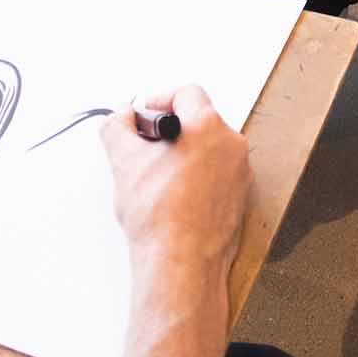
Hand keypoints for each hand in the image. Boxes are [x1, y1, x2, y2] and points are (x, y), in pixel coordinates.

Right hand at [100, 86, 249, 278]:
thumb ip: (117, 127)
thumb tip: (120, 118)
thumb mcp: (123, 161)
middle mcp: (232, 146)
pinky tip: (173, 197)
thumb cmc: (159, 216)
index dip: (159, 100)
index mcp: (209, 127)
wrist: (180, 263)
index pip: (187, 93)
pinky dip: (196, 177)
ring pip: (208, 149)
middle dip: (170, 130)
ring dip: (183, 154)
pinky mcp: (239, 199)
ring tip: (156, 177)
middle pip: (199, 120)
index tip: (143, 116)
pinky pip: (217, 175)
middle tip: (145, 148)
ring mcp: (240, 174)